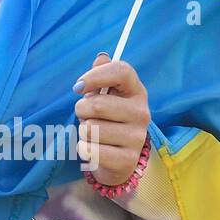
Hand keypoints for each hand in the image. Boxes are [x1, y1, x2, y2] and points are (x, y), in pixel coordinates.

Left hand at [73, 52, 150, 186]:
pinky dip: (84, 149)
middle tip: (85, 116)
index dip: (95, 75)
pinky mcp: (128, 160)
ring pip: (91, 129)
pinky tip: (94, 150)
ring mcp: (137, 137)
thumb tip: (101, 57)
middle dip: (81, 110)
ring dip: (83, 131)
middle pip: (98, 104)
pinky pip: (91, 150)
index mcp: (136, 92)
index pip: (122, 71)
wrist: (118, 162)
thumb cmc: (107, 122)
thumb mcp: (104, 97)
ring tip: (92, 134)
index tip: (78, 87)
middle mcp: (142, 112)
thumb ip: (101, 76)